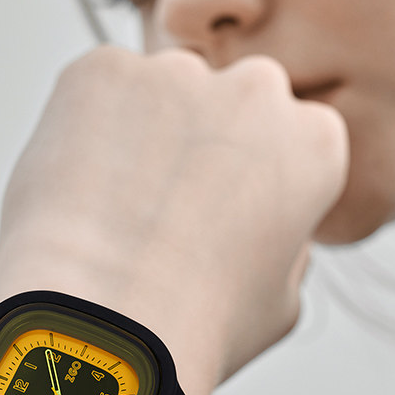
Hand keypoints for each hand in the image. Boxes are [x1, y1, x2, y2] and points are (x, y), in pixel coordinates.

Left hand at [0, 47, 348, 394]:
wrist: (100, 320)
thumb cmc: (192, 326)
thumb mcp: (281, 303)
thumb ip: (288, 246)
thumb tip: (272, 232)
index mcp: (315, 141)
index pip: (293, 136)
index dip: (256, 175)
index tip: (226, 210)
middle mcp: (255, 90)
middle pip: (233, 99)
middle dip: (209, 135)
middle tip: (167, 201)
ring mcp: (175, 72)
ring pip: (161, 90)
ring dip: (145, 128)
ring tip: (114, 204)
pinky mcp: (101, 68)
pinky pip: (98, 89)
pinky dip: (86, 124)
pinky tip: (79, 185)